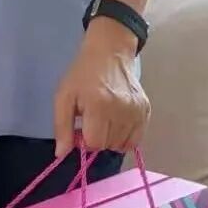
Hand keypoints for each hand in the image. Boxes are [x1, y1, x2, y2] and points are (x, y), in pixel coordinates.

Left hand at [53, 19, 150, 157]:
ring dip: (111, 138)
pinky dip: (125, 137)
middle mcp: (121, 109)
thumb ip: (62, 127)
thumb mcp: (63, 97)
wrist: (109, 52)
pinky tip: (117, 123)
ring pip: (122, 145)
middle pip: (108, 145)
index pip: (94, 143)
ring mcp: (136, 110)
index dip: (84, 139)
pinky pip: (136, 139)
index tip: (80, 127)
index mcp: (98, 105)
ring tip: (105, 120)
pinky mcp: (146, 110)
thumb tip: (61, 154)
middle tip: (92, 121)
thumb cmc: (82, 75)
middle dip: (97, 138)